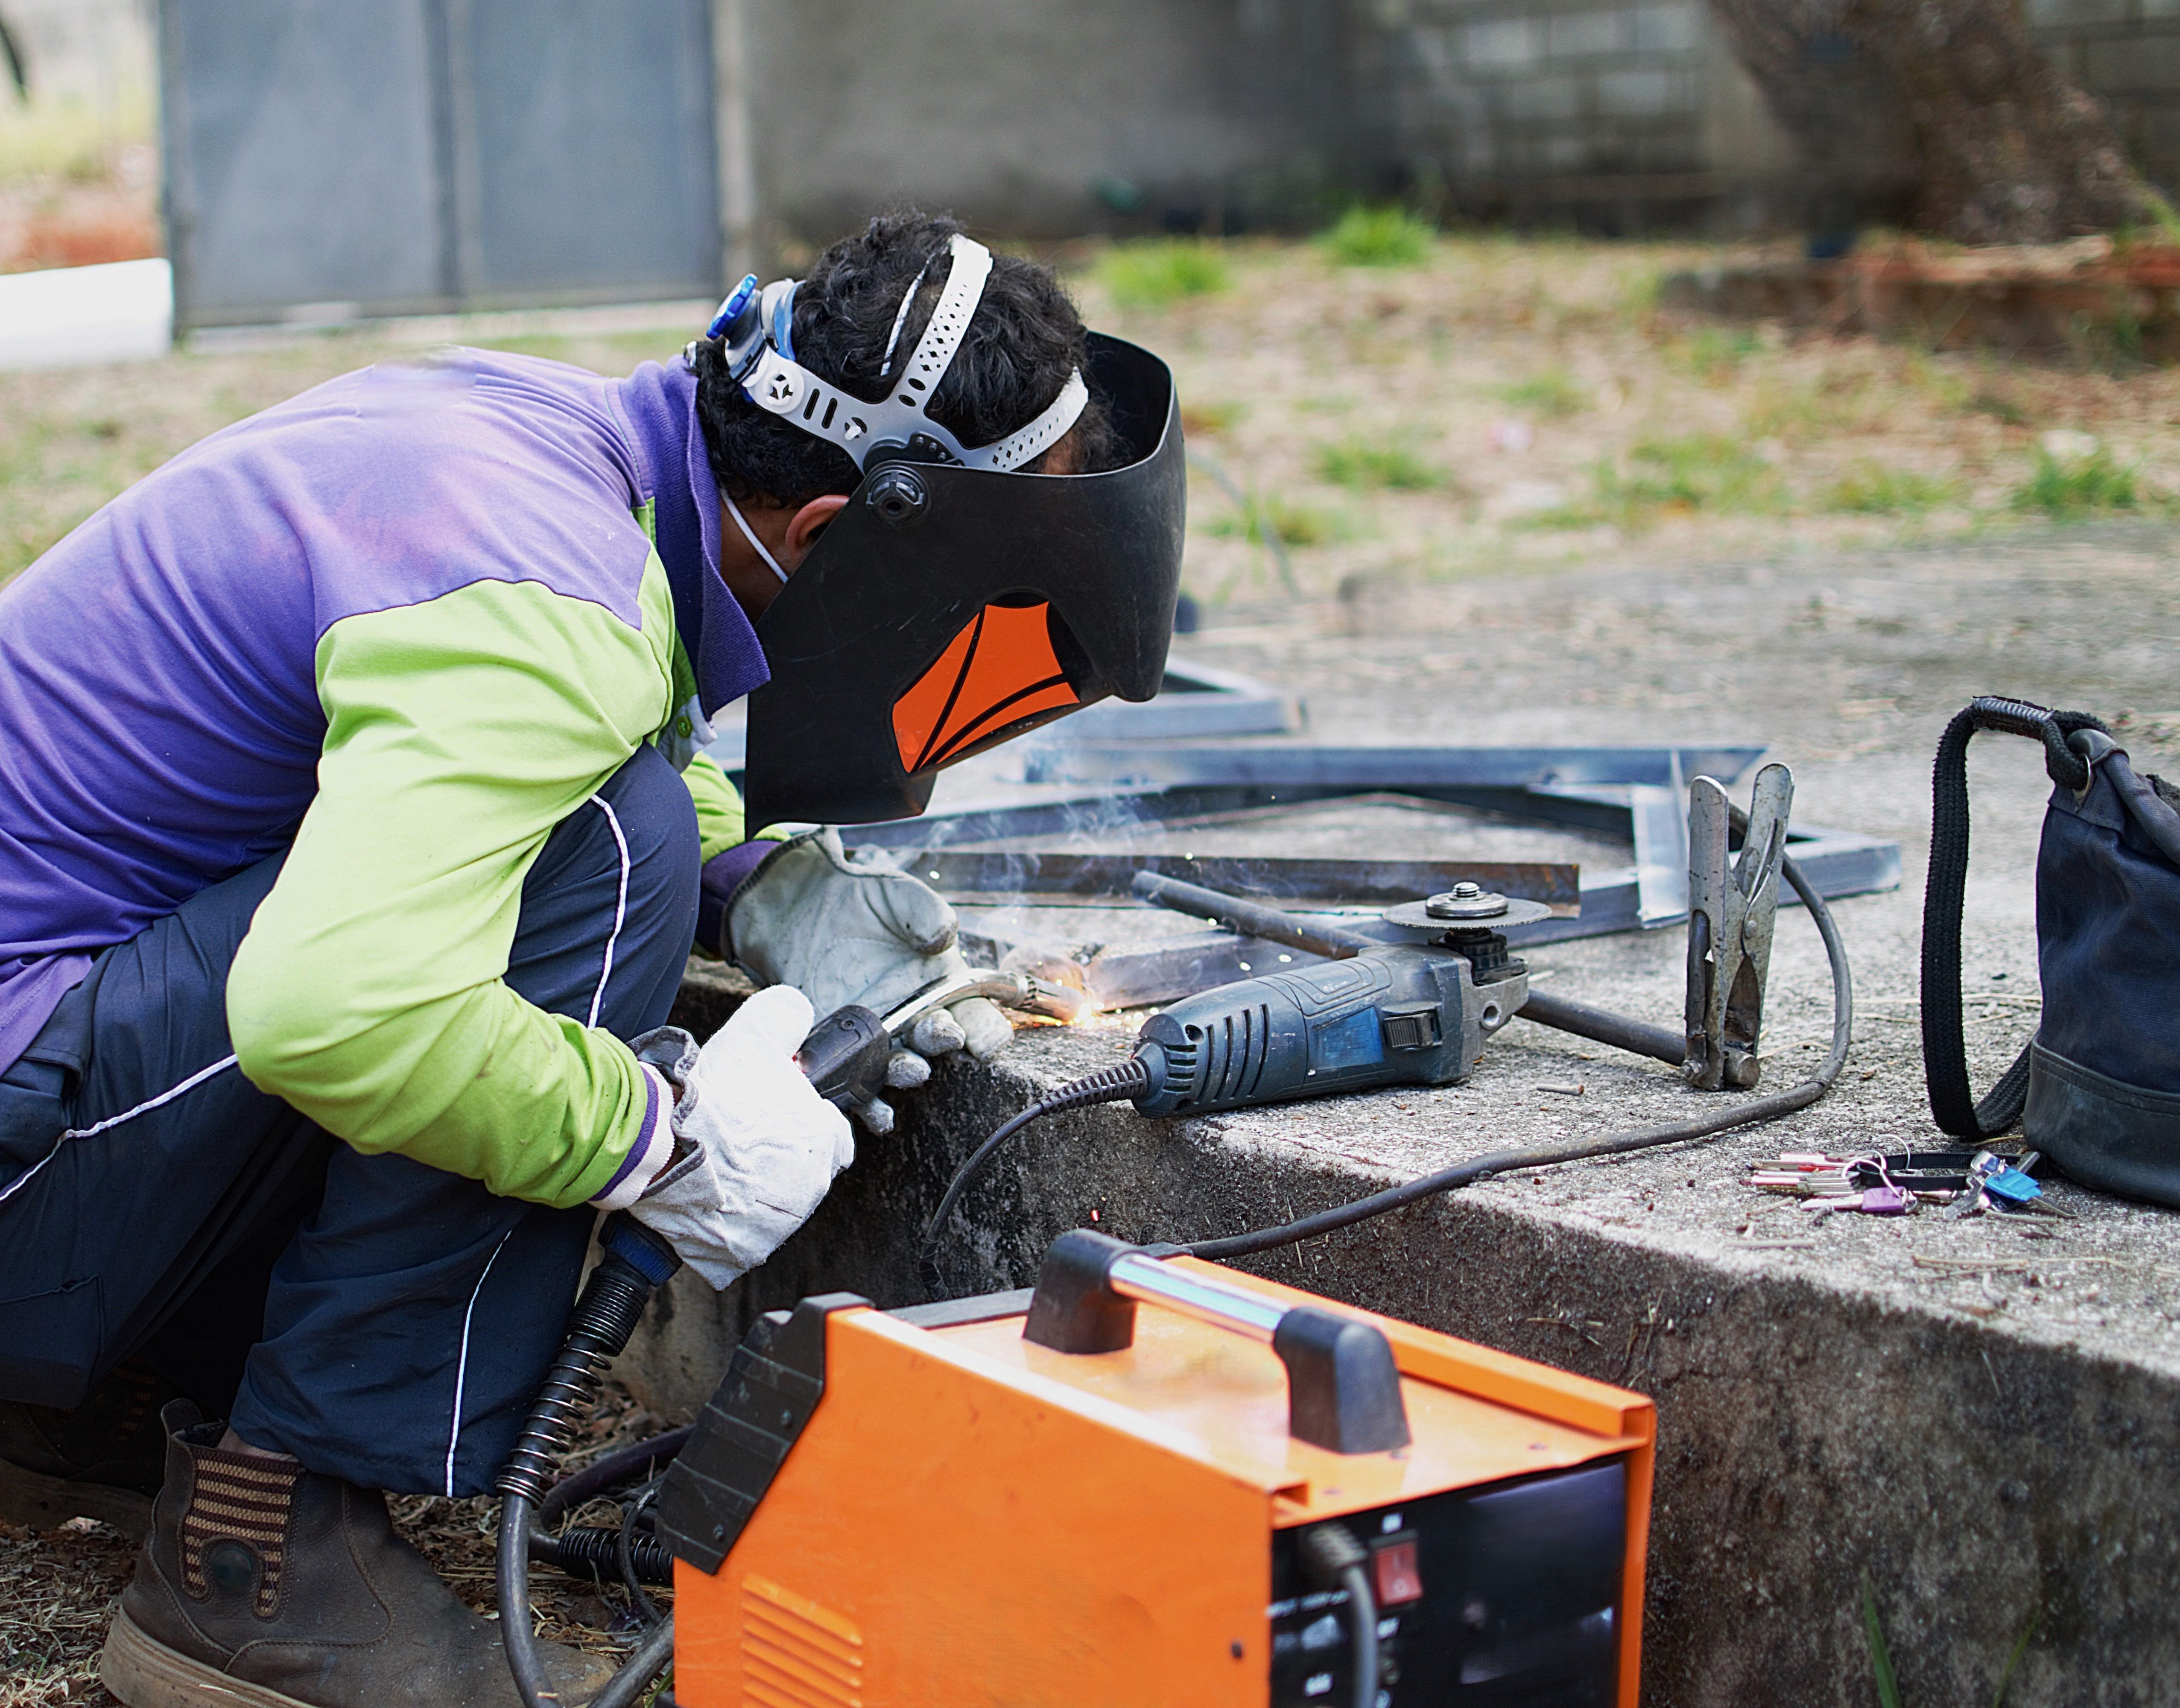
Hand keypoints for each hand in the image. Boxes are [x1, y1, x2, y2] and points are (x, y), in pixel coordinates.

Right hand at [627, 986, 853, 1290]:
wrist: (660, 1149)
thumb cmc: (711, 1097)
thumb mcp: (753, 1035)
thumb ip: (784, 1016)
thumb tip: (796, 1012)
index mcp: (824, 1138)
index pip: (831, 1130)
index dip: (800, 1116)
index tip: (768, 1111)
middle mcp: (813, 1185)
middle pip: (803, 1165)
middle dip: (776, 1151)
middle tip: (735, 1135)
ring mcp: (782, 1221)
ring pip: (775, 1198)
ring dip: (752, 1183)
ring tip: (713, 1160)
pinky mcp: (748, 1249)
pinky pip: (746, 1231)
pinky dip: (729, 1215)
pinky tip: (704, 1189)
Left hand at [723, 828, 1013, 1132]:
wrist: (802, 906)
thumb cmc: (862, 898)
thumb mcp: (899, 894)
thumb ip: (925, 913)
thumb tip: (942, 938)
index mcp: (944, 987)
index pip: (979, 1019)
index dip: (988, 1035)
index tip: (985, 1042)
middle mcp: (916, 1018)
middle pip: (939, 1046)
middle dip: (942, 1044)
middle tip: (942, 1034)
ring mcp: (877, 1036)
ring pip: (899, 1070)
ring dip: (906, 1075)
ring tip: (908, 1069)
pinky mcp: (839, 1045)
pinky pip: (852, 1081)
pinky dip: (860, 1100)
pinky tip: (864, 1107)